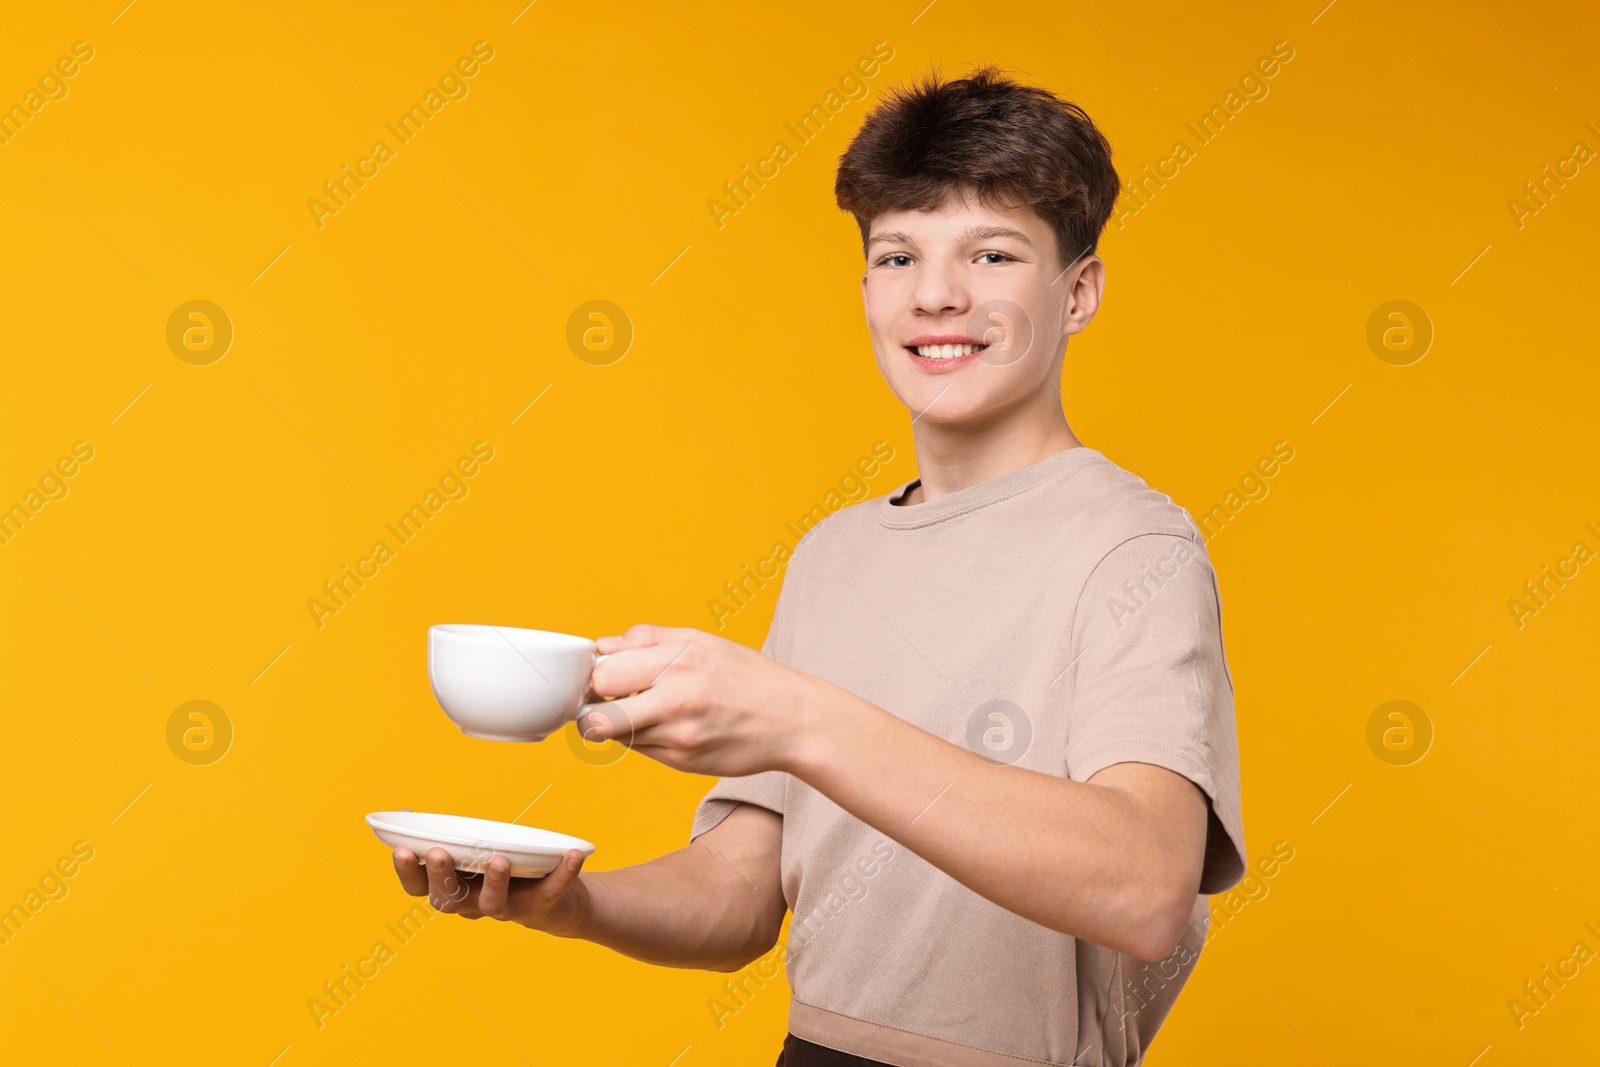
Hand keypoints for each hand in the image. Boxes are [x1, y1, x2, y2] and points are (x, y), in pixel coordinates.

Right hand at [391, 845, 589, 935]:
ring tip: (497, 858)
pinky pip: (551, 892)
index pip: (420, 888)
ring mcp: (507, 908)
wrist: (555, 901)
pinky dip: (563, 873)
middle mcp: (474, 904)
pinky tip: (575, 854)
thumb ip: (444, 835)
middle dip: (441, 876)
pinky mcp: (540, 907)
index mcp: (454, 888)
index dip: (407, 872)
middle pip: (449, 900)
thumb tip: (404, 813)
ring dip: (494, 880)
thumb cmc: (505, 869)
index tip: (400, 849)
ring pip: (493, 903)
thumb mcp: (473, 850)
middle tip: (437, 853)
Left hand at [574, 624, 814, 776]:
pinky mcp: (682, 763)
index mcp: (680, 660)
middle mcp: (677, 699)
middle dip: (593, 709)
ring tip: (643, 711)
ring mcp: (679, 737)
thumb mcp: (701, 640)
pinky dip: (643, 739)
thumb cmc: (747, 676)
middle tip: (608, 700)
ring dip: (618, 726)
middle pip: (598, 715)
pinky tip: (669, 726)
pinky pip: (641, 751)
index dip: (595, 676)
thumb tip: (602, 647)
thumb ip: (647, 639)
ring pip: (616, 737)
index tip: (603, 676)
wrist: (793, 720)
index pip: (604, 673)